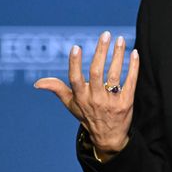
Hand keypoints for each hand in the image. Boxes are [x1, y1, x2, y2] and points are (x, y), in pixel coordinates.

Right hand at [35, 31, 138, 157]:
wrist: (109, 137)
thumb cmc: (88, 116)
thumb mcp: (71, 104)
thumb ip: (57, 89)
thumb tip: (37, 83)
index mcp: (80, 97)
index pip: (75, 79)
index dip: (74, 63)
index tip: (76, 47)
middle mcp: (95, 99)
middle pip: (96, 72)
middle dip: (101, 52)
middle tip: (105, 34)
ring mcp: (111, 101)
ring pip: (114, 74)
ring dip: (118, 55)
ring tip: (120, 39)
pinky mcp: (126, 102)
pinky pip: (131, 81)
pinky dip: (133, 67)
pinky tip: (134, 53)